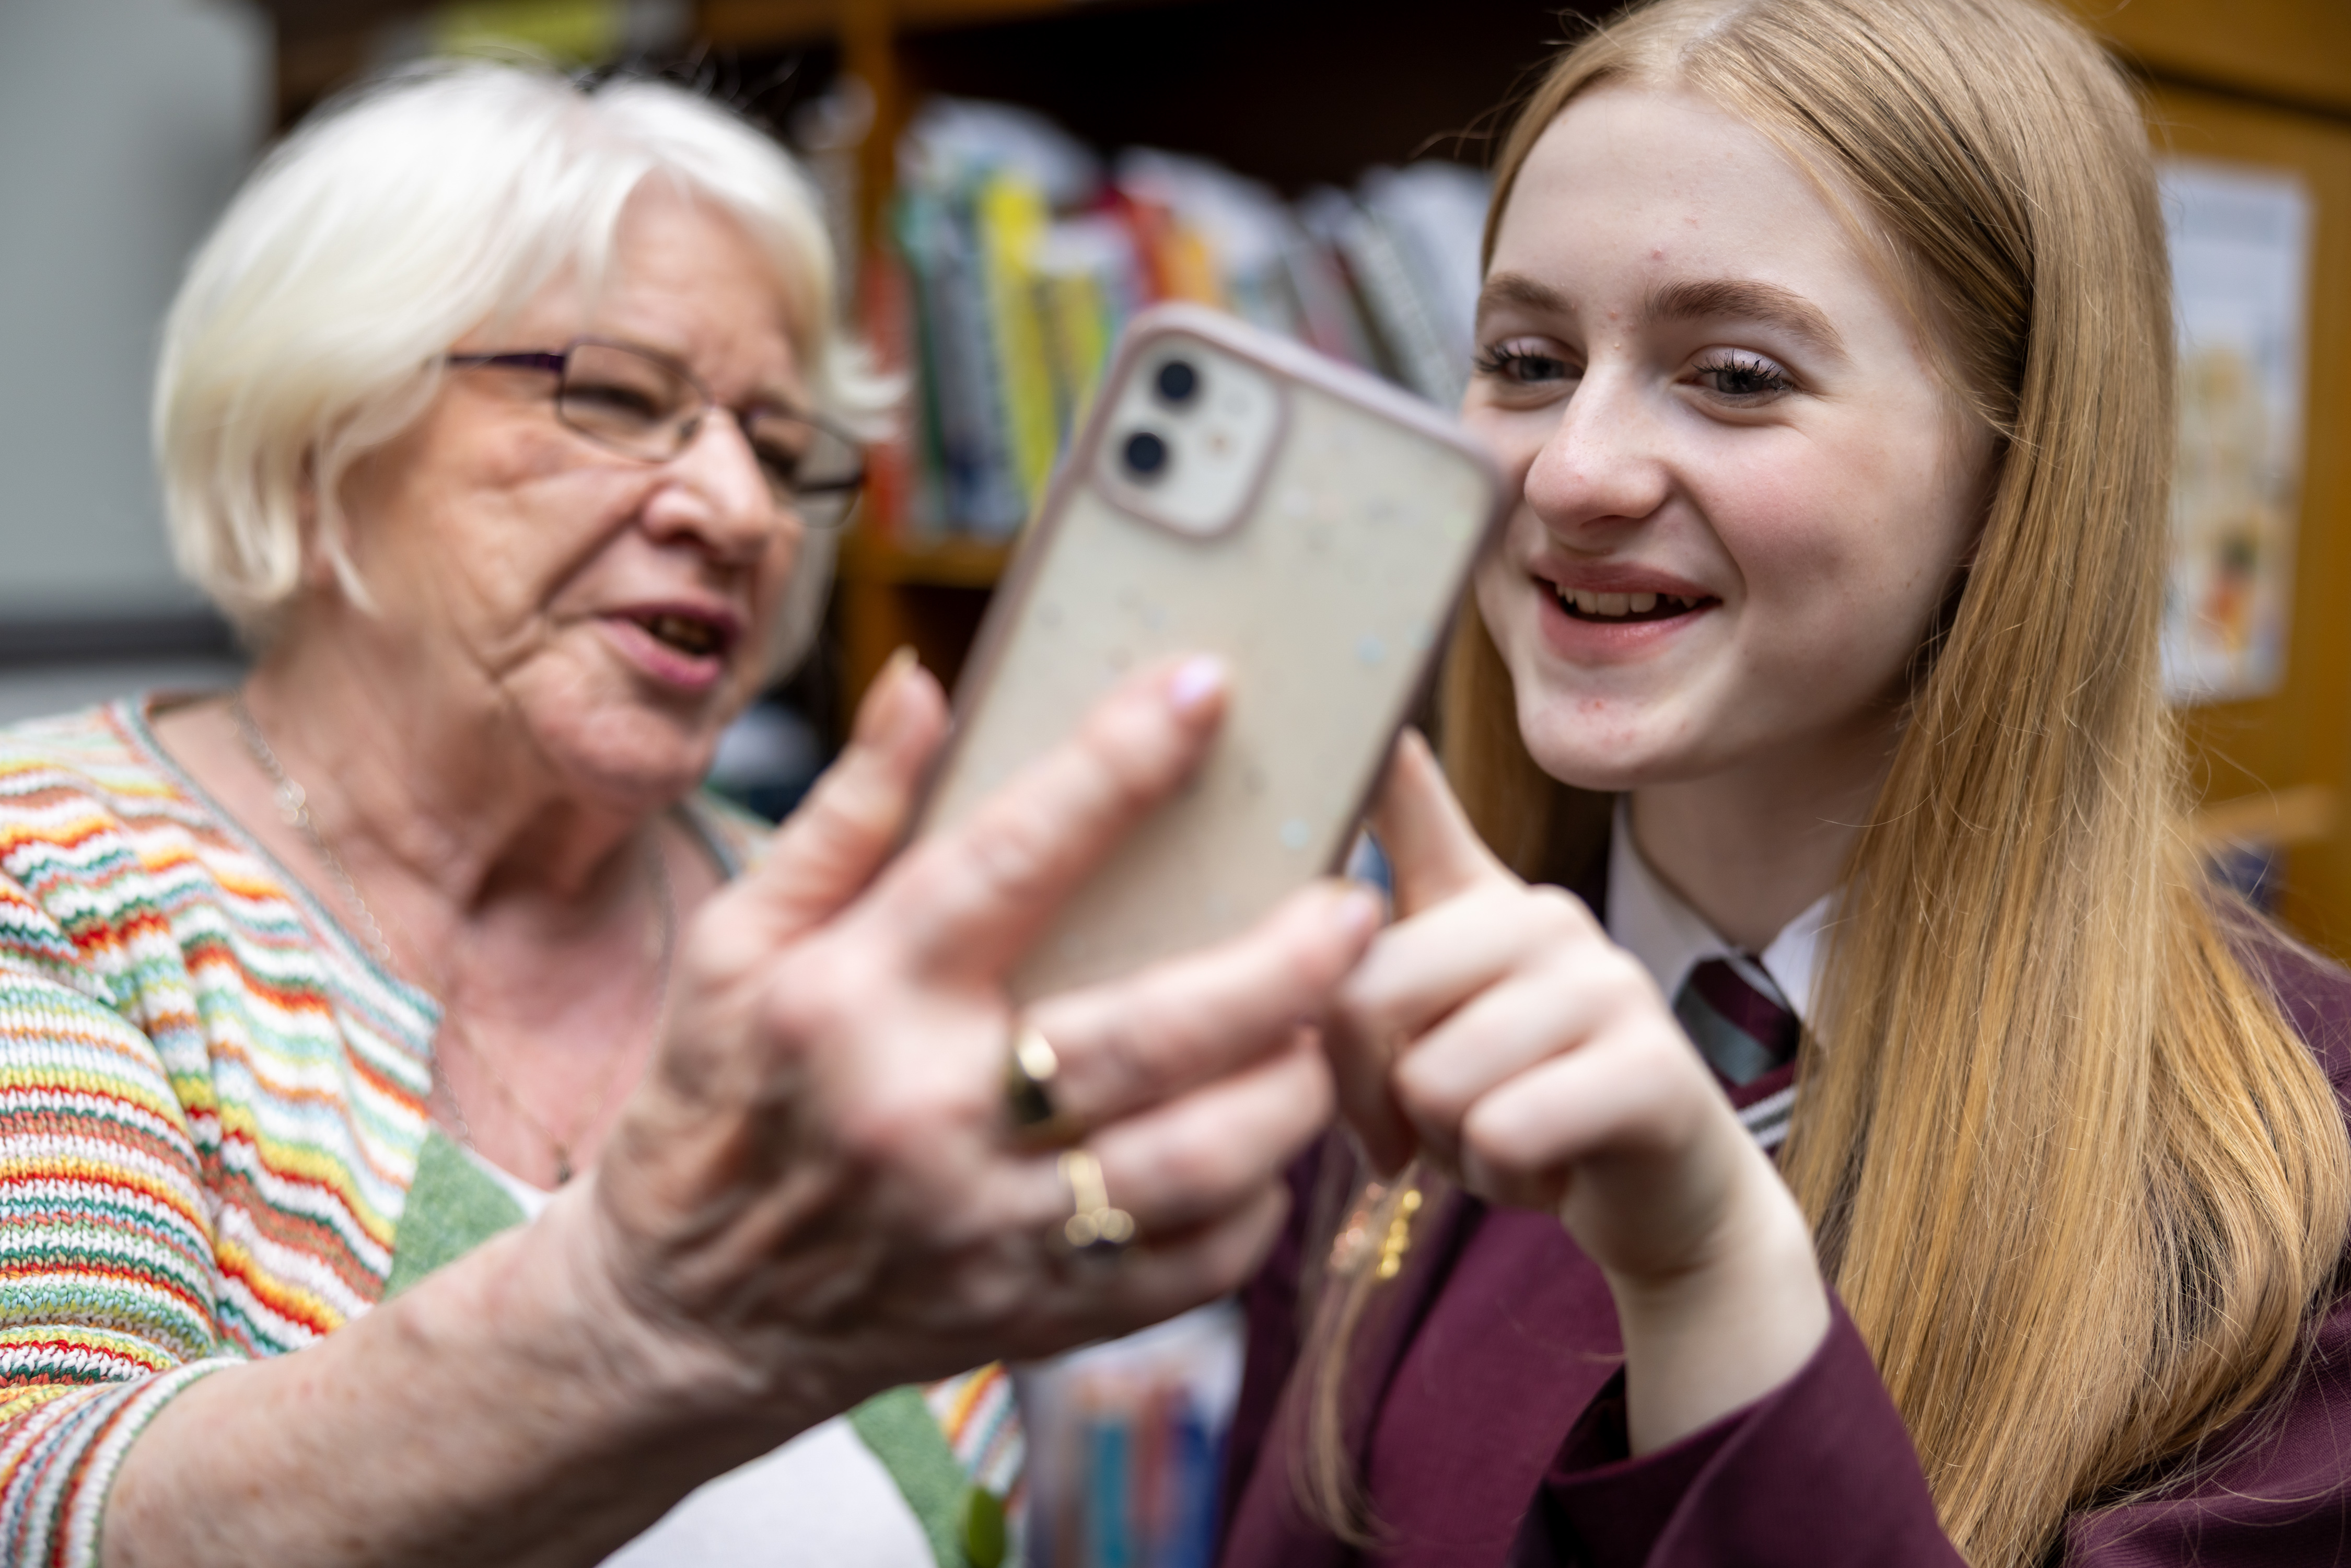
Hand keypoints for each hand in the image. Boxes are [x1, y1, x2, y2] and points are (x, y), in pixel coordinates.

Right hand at [576, 652, 1381, 1416]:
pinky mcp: (1028, 1314)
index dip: (1114, 766)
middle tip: (1353, 908)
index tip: (1202, 690)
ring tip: (1322, 1031)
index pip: (1005, 859)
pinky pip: (1184, 1271)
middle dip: (1280, 967)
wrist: (681, 1313)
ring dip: (1286, 1094)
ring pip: (1191, 1166)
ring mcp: (986, 1230)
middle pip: (1149, 1035)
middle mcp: (927, 1116)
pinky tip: (1263, 1149)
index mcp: (854, 999)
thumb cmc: (717, 1097)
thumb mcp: (739, 940)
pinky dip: (1252, 1211)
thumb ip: (845, 815)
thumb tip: (924, 682)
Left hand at [1325, 731, 1828, 1449]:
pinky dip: (1502, 1177)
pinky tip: (1546, 1168)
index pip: (1408, 797)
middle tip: (1411, 1127)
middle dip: (1363, 1095)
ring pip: (1431, 1080)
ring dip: (1443, 1146)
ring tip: (1496, 1137)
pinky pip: (1502, 1131)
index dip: (1372, 752)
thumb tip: (1284, 949)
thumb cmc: (1508, 1107)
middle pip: (1364, 993)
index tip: (1346, 688)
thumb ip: (1357, 980)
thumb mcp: (1420, 1036)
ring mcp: (1605, 980)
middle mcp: (1539, 913)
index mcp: (1470, 897)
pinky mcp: (1652, 1066)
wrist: (1657, 1194)